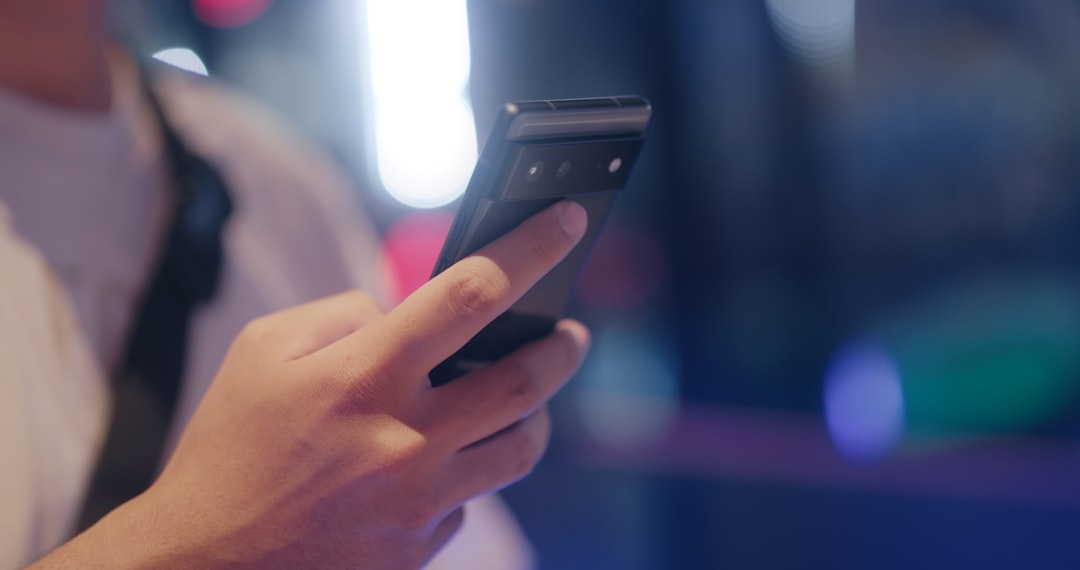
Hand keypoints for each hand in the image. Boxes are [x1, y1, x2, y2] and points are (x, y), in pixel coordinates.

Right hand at [59, 202, 589, 568]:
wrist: (205, 559)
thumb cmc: (232, 443)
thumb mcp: (263, 349)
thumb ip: (345, 315)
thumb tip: (405, 314)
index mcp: (366, 375)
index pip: (473, 293)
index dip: (532, 247)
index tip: (568, 220)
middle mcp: (405, 438)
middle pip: (526, 380)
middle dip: (564, 347)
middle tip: (570, 333)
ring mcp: (419, 500)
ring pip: (521, 447)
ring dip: (537, 413)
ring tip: (528, 396)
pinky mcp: (420, 545)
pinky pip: (471, 495)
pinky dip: (467, 467)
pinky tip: (440, 458)